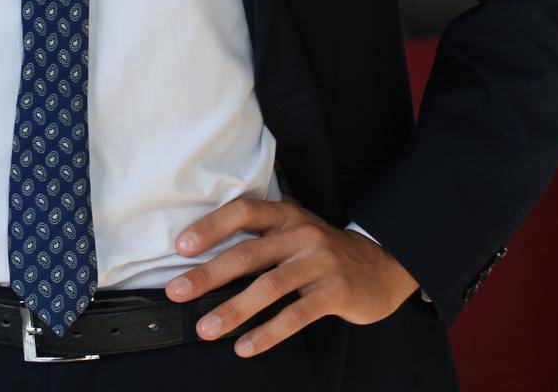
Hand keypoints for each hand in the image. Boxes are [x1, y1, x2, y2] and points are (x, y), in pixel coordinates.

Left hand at [164, 194, 420, 356]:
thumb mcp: (294, 229)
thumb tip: (205, 249)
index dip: (211, 226)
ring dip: (233, 310)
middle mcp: (301, 232)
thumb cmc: (321, 250)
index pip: (243, 210)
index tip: (181, 246)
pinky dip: (267, 333)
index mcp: (286, 213)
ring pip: (268, 286)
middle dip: (208, 274)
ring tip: (206, 329)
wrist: (380, 266)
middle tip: (176, 291)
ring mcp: (320, 261)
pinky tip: (244, 347)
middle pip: (248, 253)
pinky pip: (295, 315)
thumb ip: (260, 233)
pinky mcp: (335, 292)